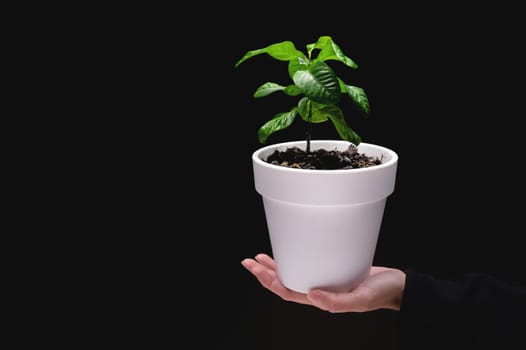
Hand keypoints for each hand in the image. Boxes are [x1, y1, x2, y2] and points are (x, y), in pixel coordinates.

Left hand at [241, 253, 405, 312]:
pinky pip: (309, 263)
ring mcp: (326, 279)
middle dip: (265, 273)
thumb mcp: (361, 299)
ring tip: (261, 258)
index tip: (255, 269)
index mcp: (322, 299)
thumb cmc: (382, 293)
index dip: (269, 281)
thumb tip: (311, 296)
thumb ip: (337, 301)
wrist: (398, 286)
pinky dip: (296, 257)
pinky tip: (292, 250)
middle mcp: (320, 290)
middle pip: (286, 282)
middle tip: (250, 261)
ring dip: (276, 266)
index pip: (287, 291)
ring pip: (294, 273)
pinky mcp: (333, 268)